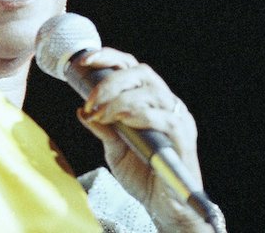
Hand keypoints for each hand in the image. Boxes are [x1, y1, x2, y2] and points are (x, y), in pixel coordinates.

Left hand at [76, 48, 212, 231]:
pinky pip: (164, 117)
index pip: (132, 68)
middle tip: (91, 101)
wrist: (164, 206)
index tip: (84, 61)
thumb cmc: (143, 175)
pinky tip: (122, 121)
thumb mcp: (114, 149)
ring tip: (101, 115)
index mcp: (151, 101)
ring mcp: (177, 119)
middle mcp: (167, 104)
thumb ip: (102, 128)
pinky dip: (139, 115)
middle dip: (111, 81)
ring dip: (119, 99)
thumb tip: (82, 110)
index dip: (109, 58)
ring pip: (151, 91)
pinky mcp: (183, 138)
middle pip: (141, 72)